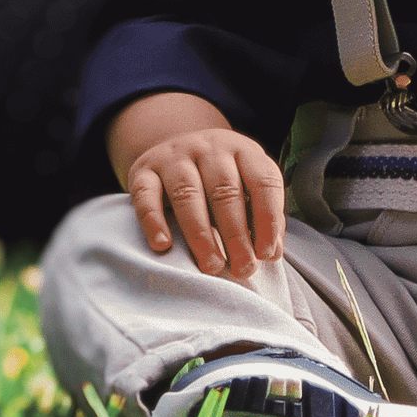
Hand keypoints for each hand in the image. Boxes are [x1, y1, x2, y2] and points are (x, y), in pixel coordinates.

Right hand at [111, 94, 286, 281]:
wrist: (177, 149)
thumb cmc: (219, 180)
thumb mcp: (246, 188)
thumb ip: (259, 216)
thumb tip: (272, 252)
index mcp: (243, 150)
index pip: (263, 181)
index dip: (268, 220)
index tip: (266, 255)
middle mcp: (210, 148)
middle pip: (225, 191)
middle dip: (236, 235)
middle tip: (241, 269)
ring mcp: (175, 155)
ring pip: (187, 194)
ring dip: (201, 235)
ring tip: (211, 266)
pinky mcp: (144, 169)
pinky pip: (146, 195)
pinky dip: (154, 222)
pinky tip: (164, 246)